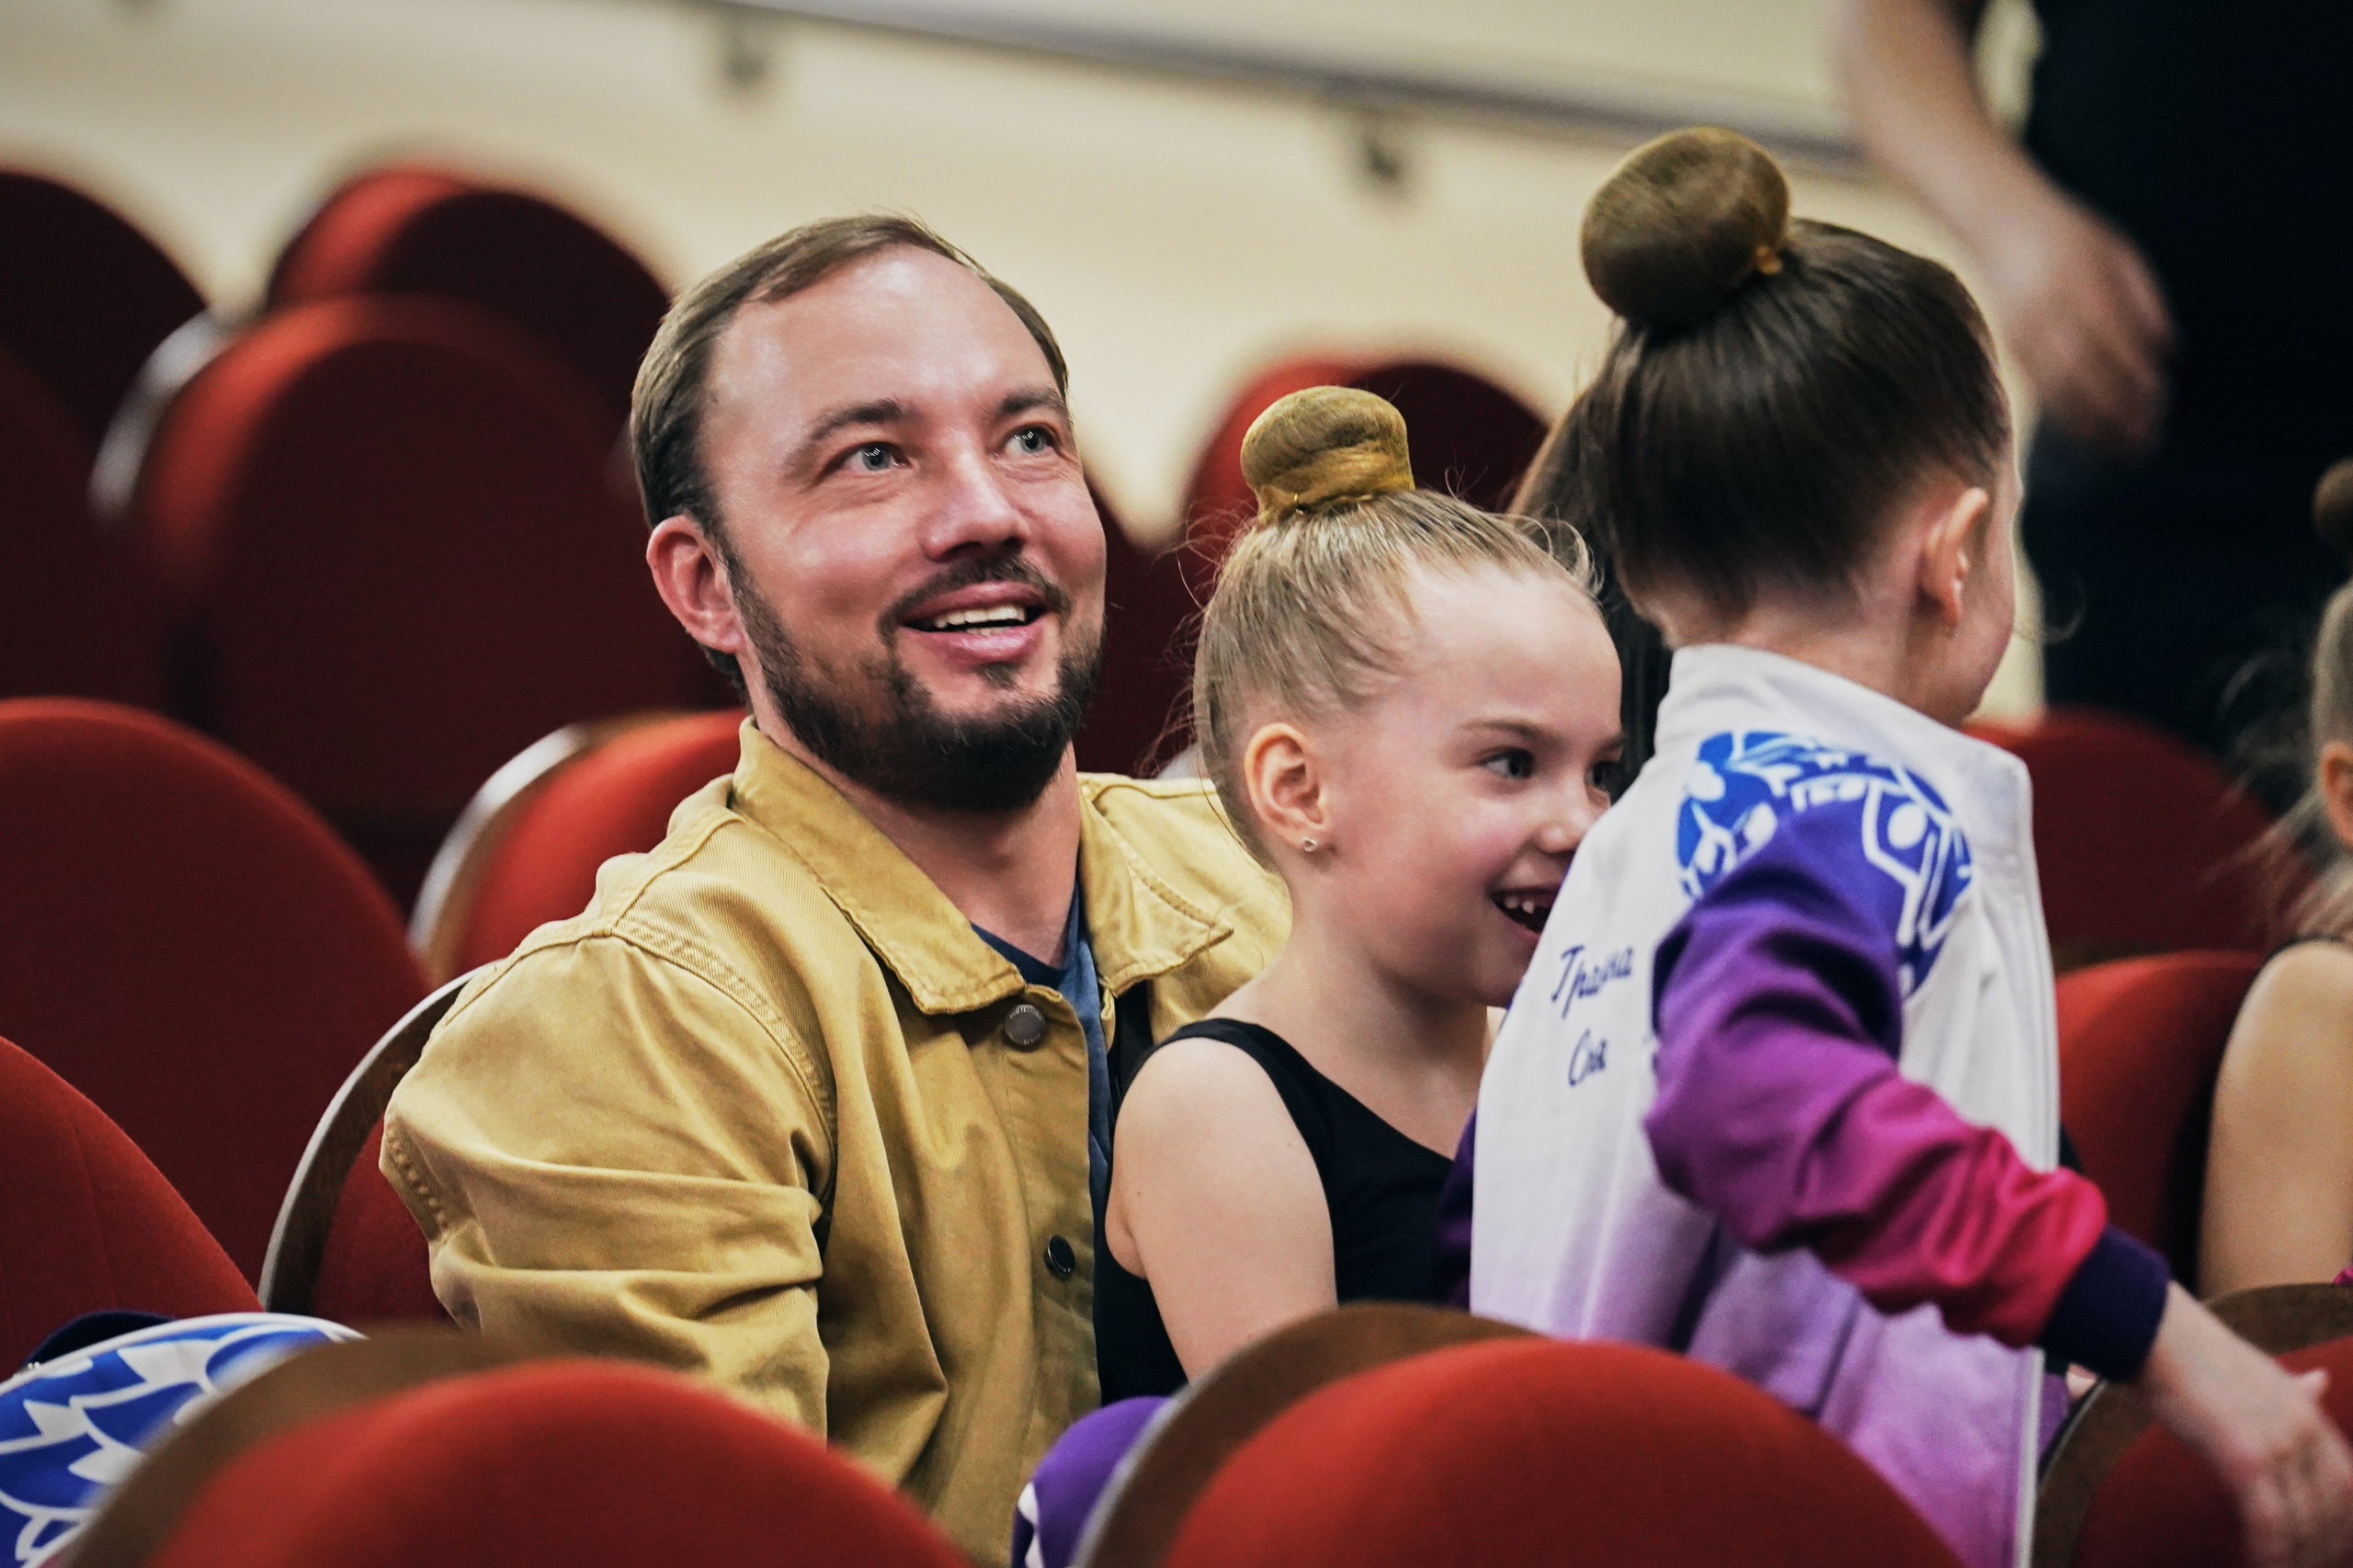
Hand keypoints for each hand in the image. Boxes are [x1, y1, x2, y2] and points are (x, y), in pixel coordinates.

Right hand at [1970, 182, 2173, 456]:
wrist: (2002, 222)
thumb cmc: (2072, 237)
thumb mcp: (2119, 252)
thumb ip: (2146, 299)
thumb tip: (2170, 353)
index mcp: (2085, 281)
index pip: (2117, 342)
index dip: (2138, 378)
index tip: (2161, 403)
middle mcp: (2051, 308)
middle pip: (2086, 372)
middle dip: (2117, 410)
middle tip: (2147, 438)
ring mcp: (2026, 328)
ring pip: (2059, 386)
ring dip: (2092, 422)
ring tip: (2122, 447)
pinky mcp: (2011, 342)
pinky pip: (2040, 385)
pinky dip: (2065, 413)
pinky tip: (2088, 431)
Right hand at [2136, 1284, 2352, 1567]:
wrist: (2155, 1332)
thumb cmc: (2194, 1351)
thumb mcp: (2259, 1369)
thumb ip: (2293, 1389)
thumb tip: (2322, 1381)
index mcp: (2308, 1411)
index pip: (2347, 1484)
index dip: (2343, 1523)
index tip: (2330, 1549)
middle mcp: (2302, 1429)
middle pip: (2332, 1509)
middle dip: (2324, 1548)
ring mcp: (2277, 1443)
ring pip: (2304, 1521)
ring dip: (2297, 1556)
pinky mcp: (2244, 1457)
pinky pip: (2270, 1520)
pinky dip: (2271, 1549)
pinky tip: (2258, 1562)